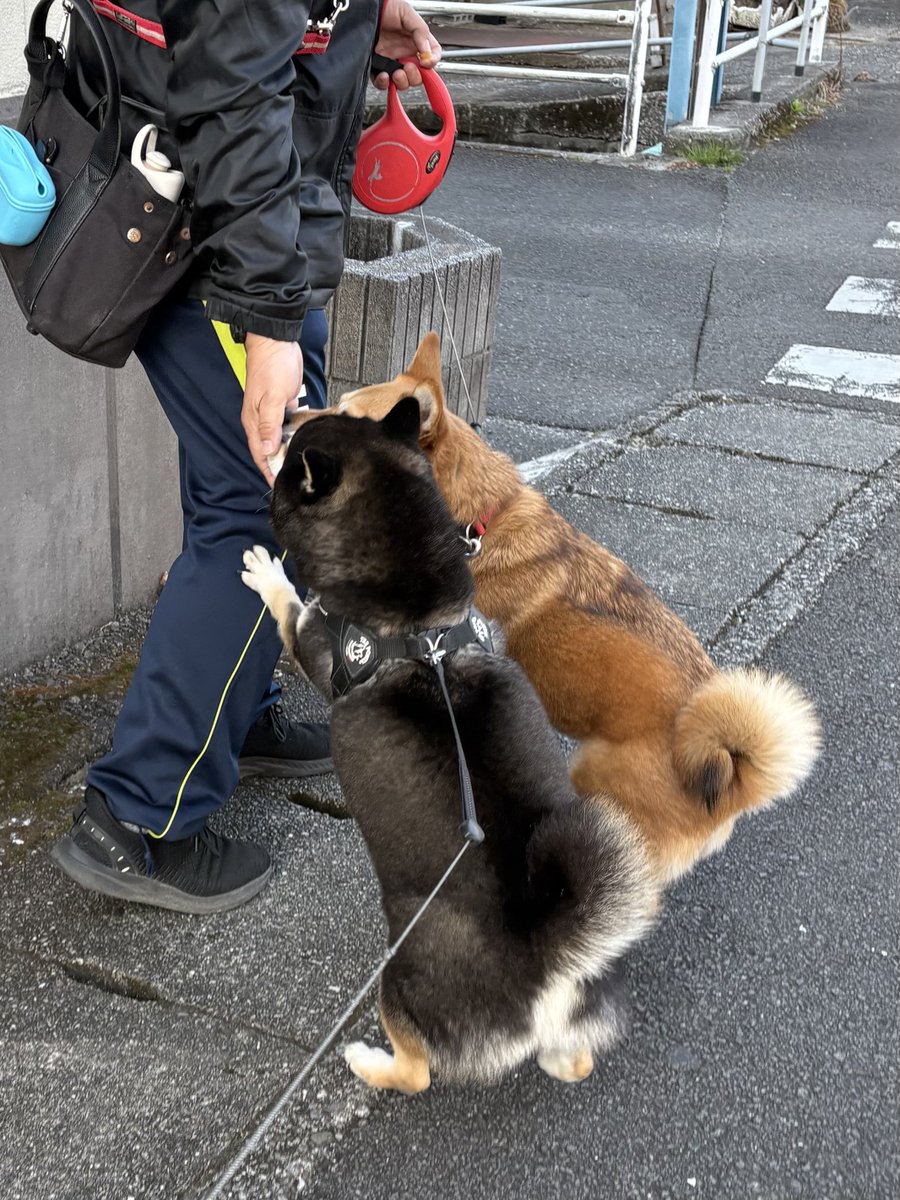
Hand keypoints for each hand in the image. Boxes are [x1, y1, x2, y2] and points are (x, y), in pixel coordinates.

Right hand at [242, 333, 302, 485]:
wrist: (276, 341)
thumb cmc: (271, 366)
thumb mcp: (272, 398)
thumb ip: (270, 425)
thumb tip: (269, 450)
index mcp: (254, 421)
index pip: (261, 454)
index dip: (269, 471)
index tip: (278, 487)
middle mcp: (261, 420)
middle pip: (269, 450)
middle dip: (279, 466)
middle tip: (294, 481)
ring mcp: (272, 413)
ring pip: (279, 439)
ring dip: (288, 451)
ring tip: (301, 466)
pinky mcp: (283, 405)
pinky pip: (288, 426)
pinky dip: (295, 436)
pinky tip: (305, 441)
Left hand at [373, 0, 441, 90]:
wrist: (365, 10)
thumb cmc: (384, 7)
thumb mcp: (406, 12)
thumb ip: (420, 31)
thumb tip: (427, 52)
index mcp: (416, 41)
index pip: (432, 55)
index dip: (432, 61)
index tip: (426, 63)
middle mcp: (405, 53)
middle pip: (419, 75)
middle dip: (415, 76)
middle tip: (408, 67)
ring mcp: (392, 62)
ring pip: (403, 82)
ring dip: (402, 82)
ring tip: (397, 73)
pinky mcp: (378, 68)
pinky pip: (383, 83)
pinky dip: (384, 83)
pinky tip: (384, 75)